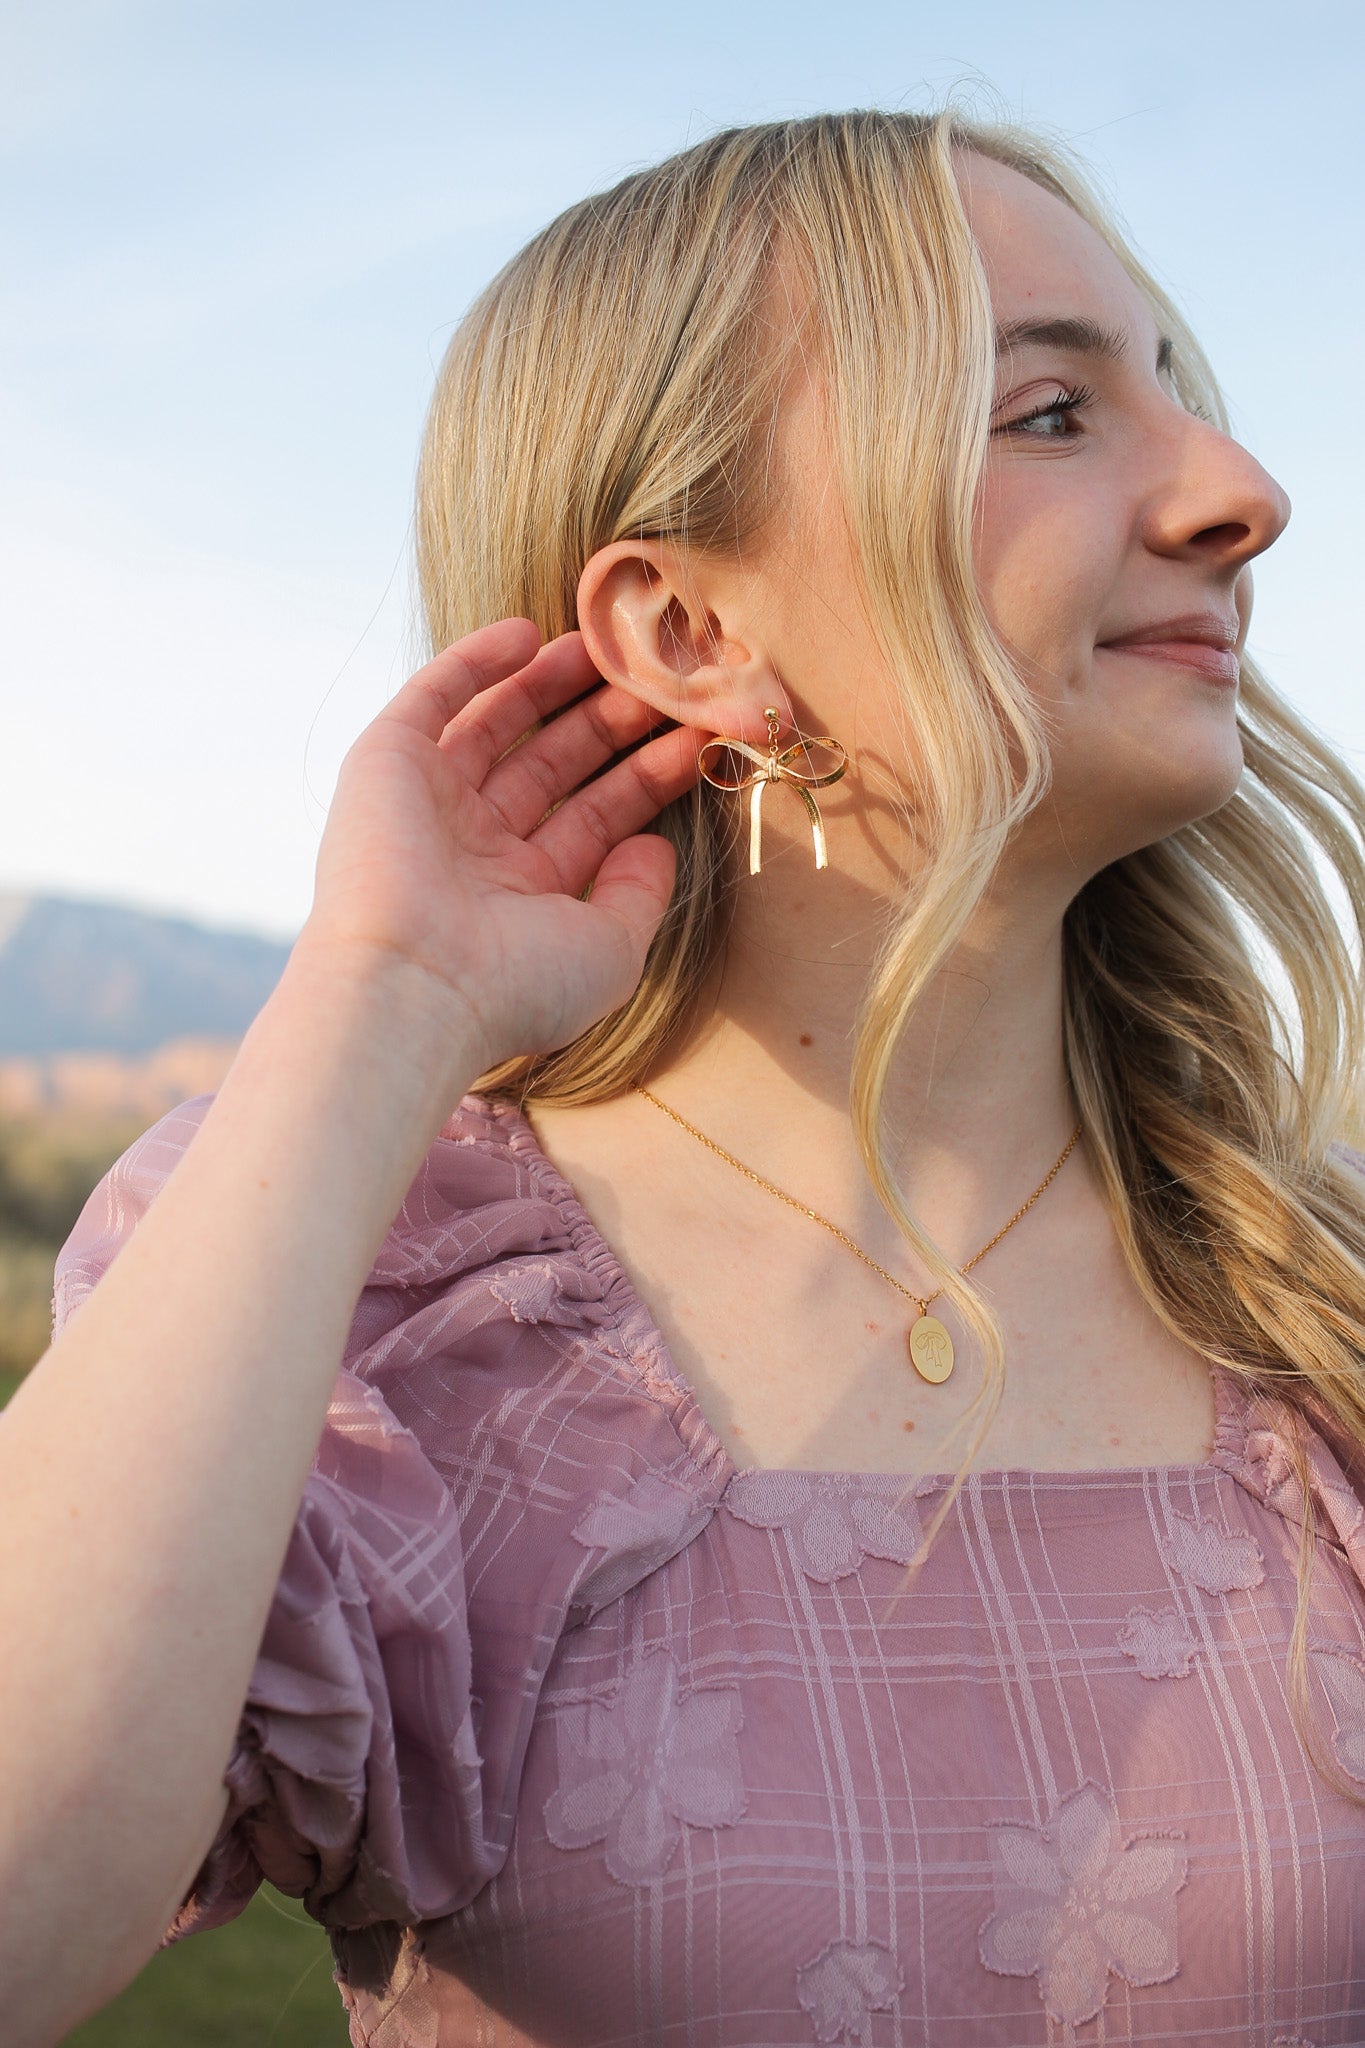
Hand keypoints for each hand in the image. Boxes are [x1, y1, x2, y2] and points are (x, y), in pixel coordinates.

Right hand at [296, 619, 703, 1075]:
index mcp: (525, 895)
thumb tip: (656, 845)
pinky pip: (434, 698)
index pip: (598, 817)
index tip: (697, 734)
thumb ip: (639, 895)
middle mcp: (475, 848)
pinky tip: (528, 633)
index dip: (648, 776)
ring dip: (550, 683)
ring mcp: (430, 804)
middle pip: (555, 765)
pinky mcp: (384, 765)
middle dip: (609, 722)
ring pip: (498, 724)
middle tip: (661, 680)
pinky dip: (474, 662)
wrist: (415, 986)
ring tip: (608, 647)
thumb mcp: (610, 951)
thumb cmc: (518, 986)